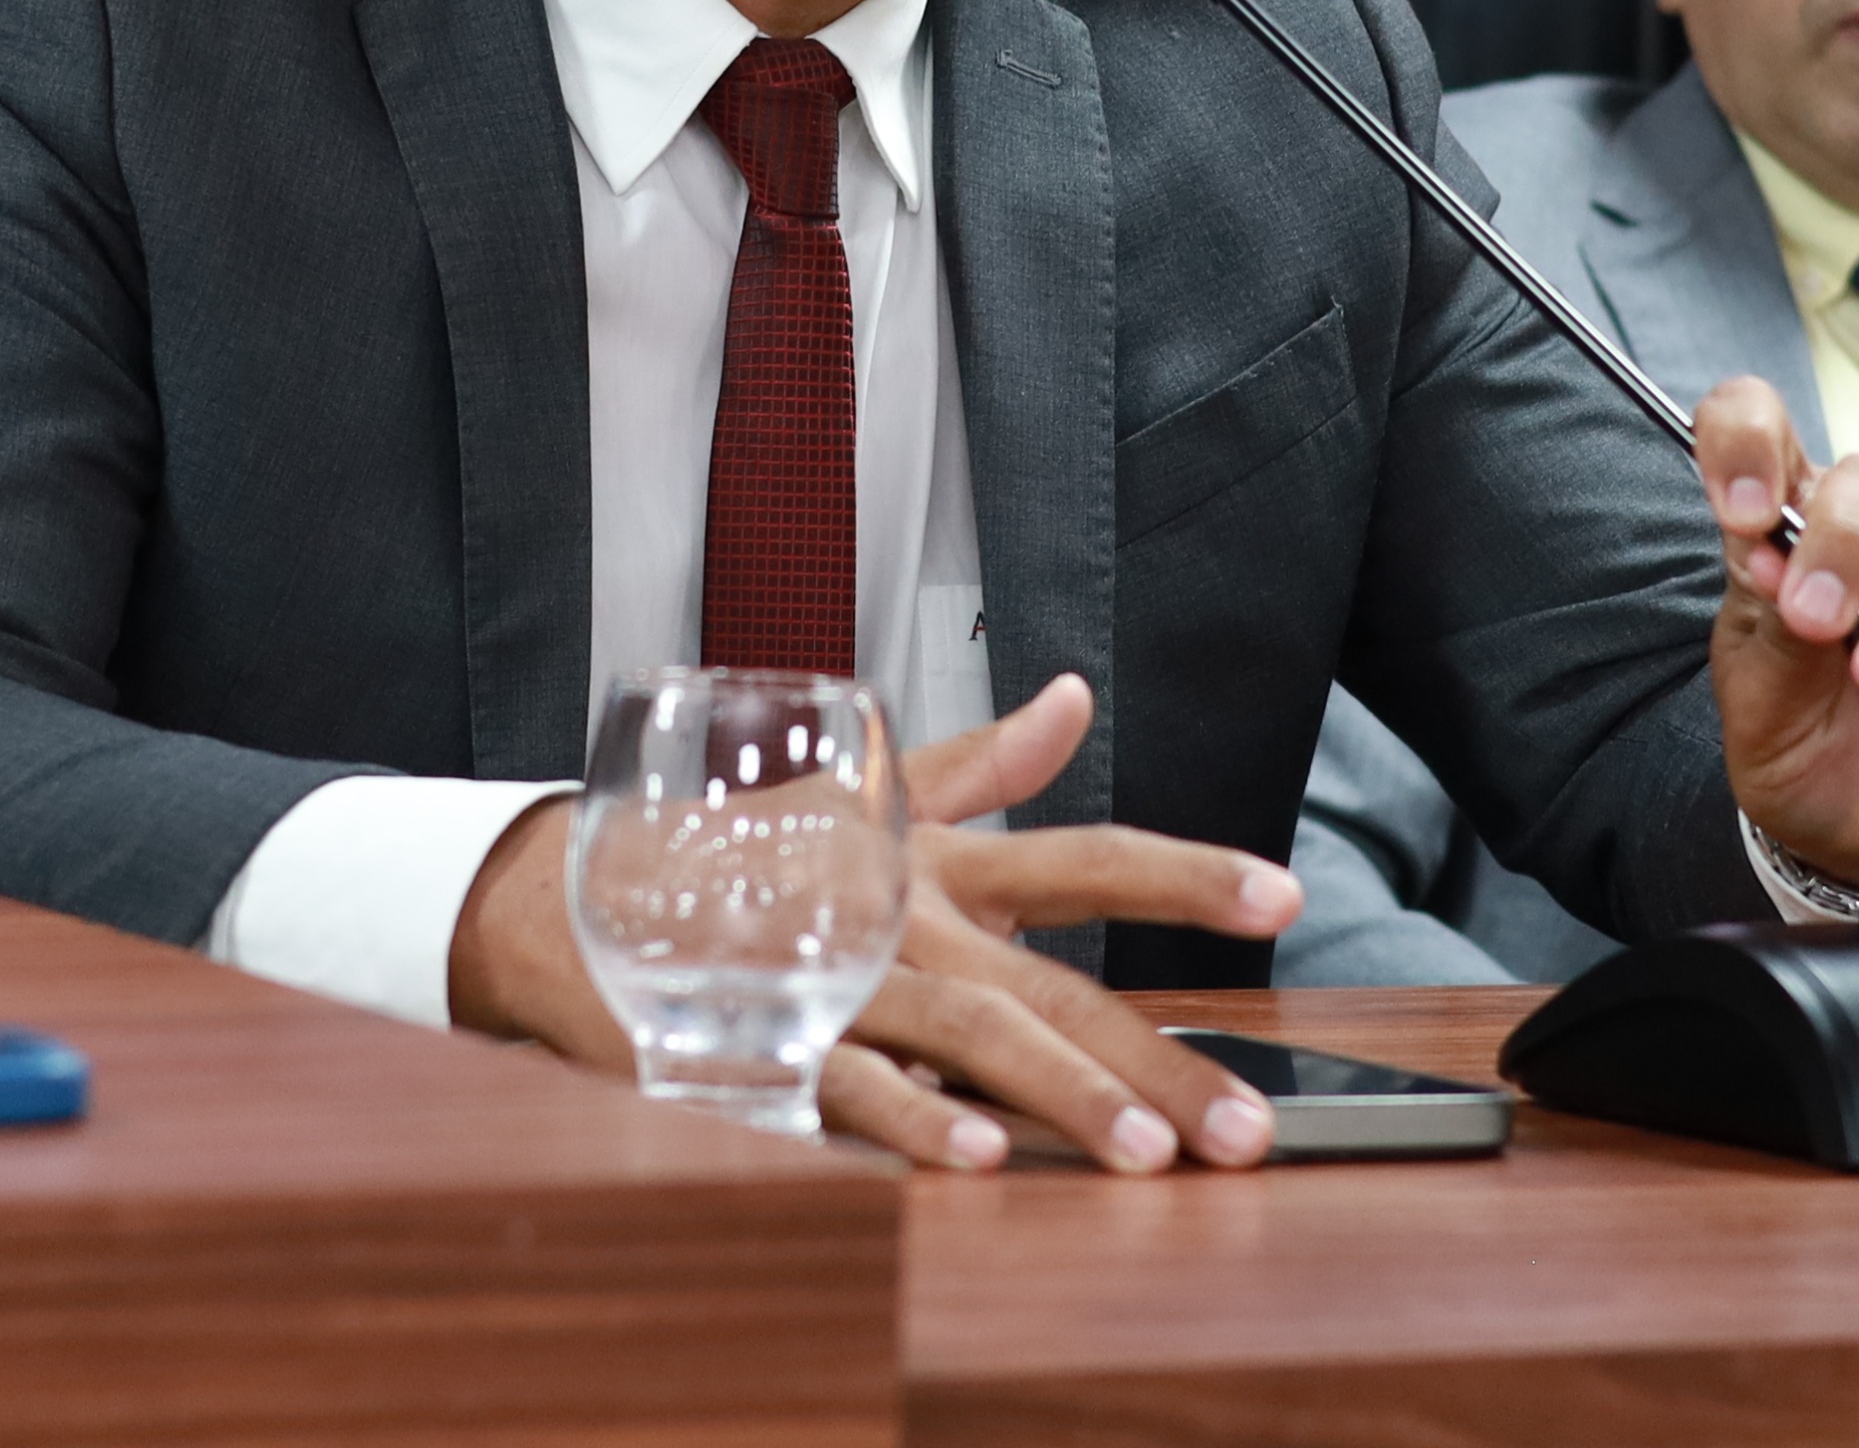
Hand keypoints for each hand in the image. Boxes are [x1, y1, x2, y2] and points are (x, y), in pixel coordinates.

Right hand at [448, 673, 1300, 1172]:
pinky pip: (857, 1090)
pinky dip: (915, 1122)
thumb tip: (1074, 698)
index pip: (1083, 858)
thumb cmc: (746, 849)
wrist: (575, 892)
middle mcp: (907, 917)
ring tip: (1146, 1153)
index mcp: (939, 858)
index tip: (1284, 898)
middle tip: (1244, 1125)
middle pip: (1053, 985)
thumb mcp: (871, 795)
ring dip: (1063, 1099)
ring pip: (972, 1040)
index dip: (1185, 874)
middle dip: (1155, 1056)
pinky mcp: (775, 1044)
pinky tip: (978, 1160)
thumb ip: (984, 763)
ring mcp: (843, 980)